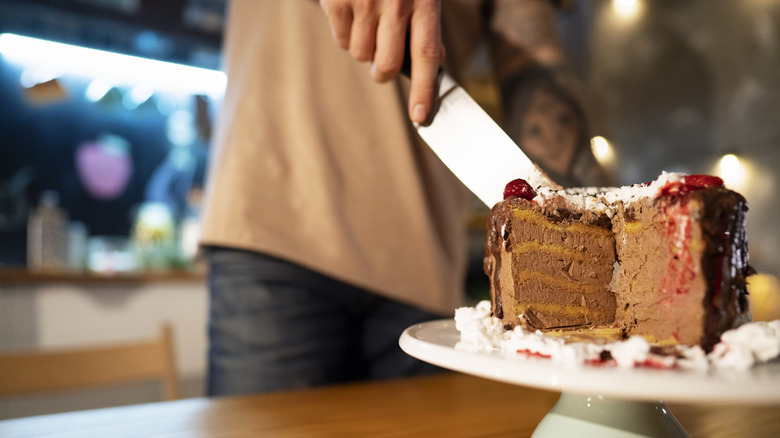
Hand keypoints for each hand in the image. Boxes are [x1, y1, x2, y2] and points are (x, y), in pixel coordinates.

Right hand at [319, 0, 443, 122]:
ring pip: (361, 55)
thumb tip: (437, 58)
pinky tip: (352, 11)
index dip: (423, 89)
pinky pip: (341, 40)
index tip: (420, 116)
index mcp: (425, 1)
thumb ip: (426, 21)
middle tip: (380, 59)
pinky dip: (345, 32)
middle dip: (382, 73)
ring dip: (363, 47)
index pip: (427, 55)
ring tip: (366, 19)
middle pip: (388, 65)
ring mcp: (365, 2)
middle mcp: (397, 2)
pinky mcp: (337, 2)